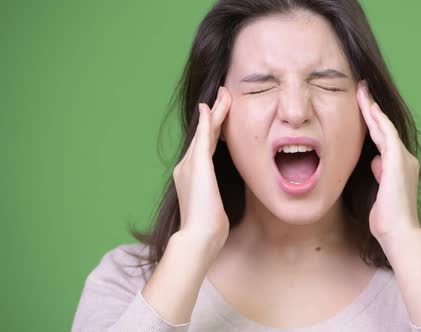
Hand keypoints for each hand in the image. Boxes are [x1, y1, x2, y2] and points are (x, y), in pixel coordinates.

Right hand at [172, 86, 231, 249]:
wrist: (199, 238)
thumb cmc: (207, 230)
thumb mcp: (212, 209)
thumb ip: (213, 199)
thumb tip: (218, 206)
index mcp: (191, 177)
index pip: (205, 147)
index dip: (213, 130)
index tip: (219, 116)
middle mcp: (186, 167)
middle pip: (204, 135)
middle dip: (214, 114)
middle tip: (222, 95)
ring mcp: (190, 165)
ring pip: (205, 131)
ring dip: (215, 112)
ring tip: (223, 94)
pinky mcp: (198, 165)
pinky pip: (203, 137)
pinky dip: (207, 121)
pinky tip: (210, 107)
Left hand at [356, 81, 420, 241]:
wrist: (399, 232)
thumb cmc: (387, 218)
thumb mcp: (380, 192)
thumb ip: (379, 174)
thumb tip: (375, 161)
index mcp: (399, 166)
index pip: (383, 138)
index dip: (373, 120)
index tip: (363, 106)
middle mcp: (404, 159)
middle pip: (384, 127)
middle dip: (372, 108)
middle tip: (362, 89)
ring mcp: (402, 159)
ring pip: (384, 127)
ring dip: (372, 108)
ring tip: (362, 91)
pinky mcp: (397, 161)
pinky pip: (386, 134)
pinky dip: (378, 119)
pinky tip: (369, 107)